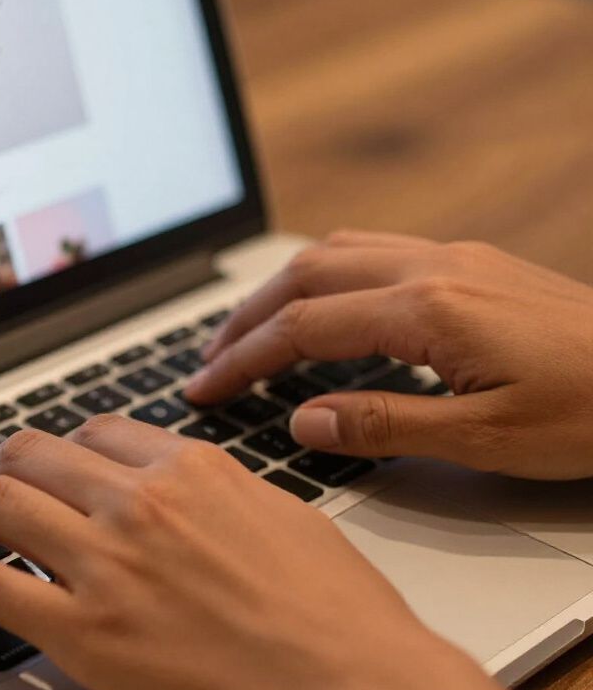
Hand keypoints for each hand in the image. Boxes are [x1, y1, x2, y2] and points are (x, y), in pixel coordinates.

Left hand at [0, 419, 465, 689]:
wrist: (357, 688)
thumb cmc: (338, 613)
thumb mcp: (283, 516)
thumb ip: (218, 494)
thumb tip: (186, 491)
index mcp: (188, 469)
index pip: (91, 432)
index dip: (52, 447)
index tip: (37, 465)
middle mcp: (139, 502)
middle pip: (28, 455)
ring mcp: (107, 563)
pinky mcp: (85, 634)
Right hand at [187, 231, 592, 479]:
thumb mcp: (487, 440)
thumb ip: (384, 426)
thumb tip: (303, 422)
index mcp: (428, 311)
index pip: (303, 328)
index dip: (243, 360)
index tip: (203, 389)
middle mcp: (432, 268)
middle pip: (305, 275)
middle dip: (246, 317)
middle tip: (208, 360)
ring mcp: (453, 257)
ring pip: (336, 251)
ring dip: (281, 288)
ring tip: (249, 329)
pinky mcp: (471, 263)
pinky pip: (373, 250)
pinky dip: (325, 273)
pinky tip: (324, 302)